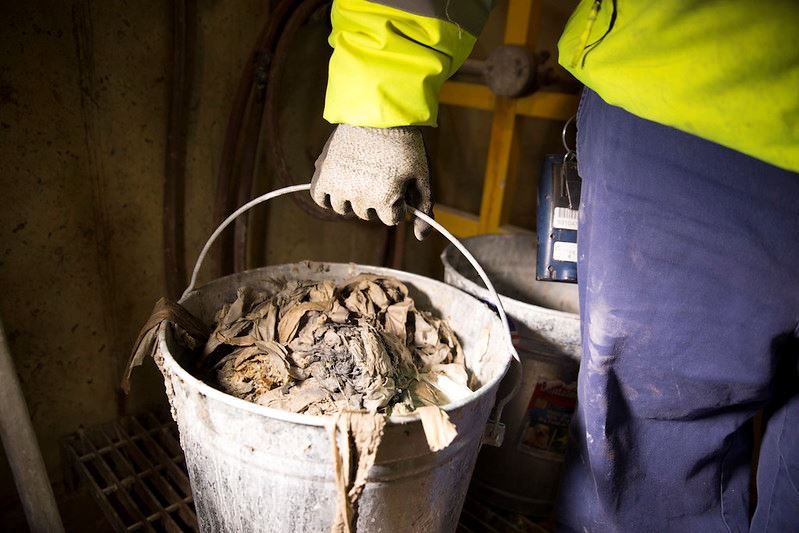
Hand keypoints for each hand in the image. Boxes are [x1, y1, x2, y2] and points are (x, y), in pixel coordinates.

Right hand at [310, 124, 432, 239]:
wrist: (379, 112)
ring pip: (344, 209)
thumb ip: (424, 209)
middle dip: (378, 200)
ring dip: (354, 199)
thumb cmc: (405, 145)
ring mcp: (339, 185)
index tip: (401, 185)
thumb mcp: (422, 176)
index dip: (399, 202)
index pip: (392, 218)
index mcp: (385, 200)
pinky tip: (339, 187)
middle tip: (382, 176)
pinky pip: (319, 197)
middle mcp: (360, 197)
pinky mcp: (324, 172)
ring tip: (362, 177)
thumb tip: (419, 238)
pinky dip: (327, 197)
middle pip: (369, 214)